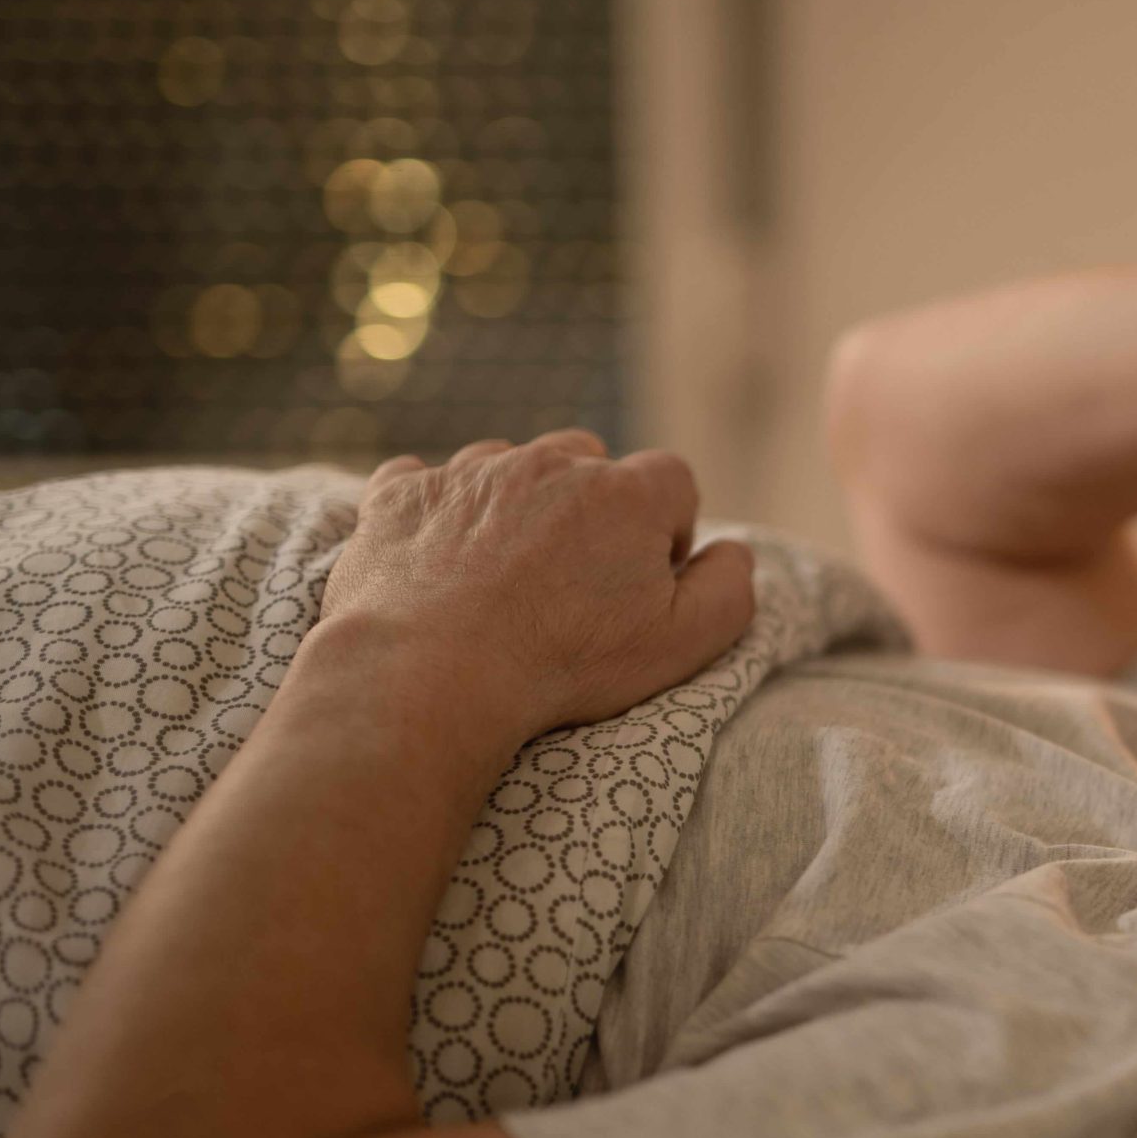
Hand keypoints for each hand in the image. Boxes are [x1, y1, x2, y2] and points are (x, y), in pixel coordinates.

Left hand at [316, 430, 755, 744]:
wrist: (430, 675)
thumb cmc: (566, 663)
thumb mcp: (683, 643)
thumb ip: (730, 589)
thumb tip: (735, 553)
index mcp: (626, 493)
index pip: (673, 481)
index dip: (668, 531)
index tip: (642, 585)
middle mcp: (549, 462)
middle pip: (589, 462)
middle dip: (591, 511)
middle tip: (572, 586)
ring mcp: (470, 472)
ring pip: (510, 467)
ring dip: (517, 507)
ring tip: (504, 579)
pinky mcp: (401, 493)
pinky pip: (428, 480)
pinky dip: (440, 512)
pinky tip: (441, 561)